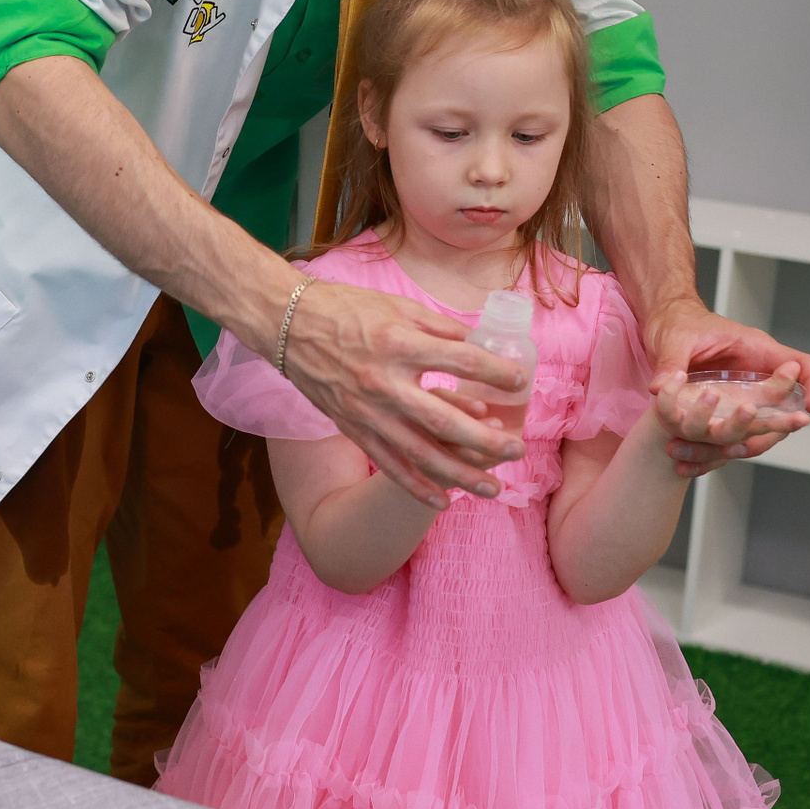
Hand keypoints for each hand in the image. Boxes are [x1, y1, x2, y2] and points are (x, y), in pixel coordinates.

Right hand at [277, 279, 527, 508]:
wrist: (289, 326)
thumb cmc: (347, 309)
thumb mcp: (397, 307)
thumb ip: (440, 329)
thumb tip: (479, 344)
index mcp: (399, 343)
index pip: (459, 361)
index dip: (495, 373)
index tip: (520, 382)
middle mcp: (384, 382)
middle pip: (444, 419)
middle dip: (485, 440)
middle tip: (517, 449)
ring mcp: (367, 411)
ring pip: (419, 452)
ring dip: (459, 474)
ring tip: (493, 487)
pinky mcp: (353, 428)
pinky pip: (388, 464)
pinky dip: (415, 487)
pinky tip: (443, 501)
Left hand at [641, 299, 809, 474]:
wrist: (662, 325)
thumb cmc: (677, 322)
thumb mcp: (675, 338)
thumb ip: (671, 363)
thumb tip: (660, 388)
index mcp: (755, 350)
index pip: (802, 365)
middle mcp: (752, 375)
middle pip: (784, 406)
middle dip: (778, 427)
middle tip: (757, 440)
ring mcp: (738, 395)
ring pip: (756, 428)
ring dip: (742, 444)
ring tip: (724, 453)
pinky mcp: (718, 410)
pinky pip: (726, 436)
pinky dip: (712, 453)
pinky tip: (692, 466)